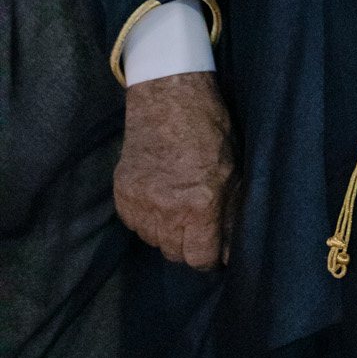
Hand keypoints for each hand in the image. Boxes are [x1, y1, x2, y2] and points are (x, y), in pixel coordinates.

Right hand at [114, 71, 237, 269]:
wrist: (168, 97)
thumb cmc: (210, 128)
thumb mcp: (234, 169)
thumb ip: (232, 212)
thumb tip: (231, 248)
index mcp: (200, 205)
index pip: (200, 259)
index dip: (210, 257)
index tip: (215, 249)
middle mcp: (167, 211)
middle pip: (175, 254)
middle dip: (189, 245)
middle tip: (198, 224)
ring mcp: (141, 203)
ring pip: (154, 240)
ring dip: (166, 231)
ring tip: (178, 206)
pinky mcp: (122, 193)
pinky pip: (135, 224)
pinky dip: (146, 217)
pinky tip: (159, 197)